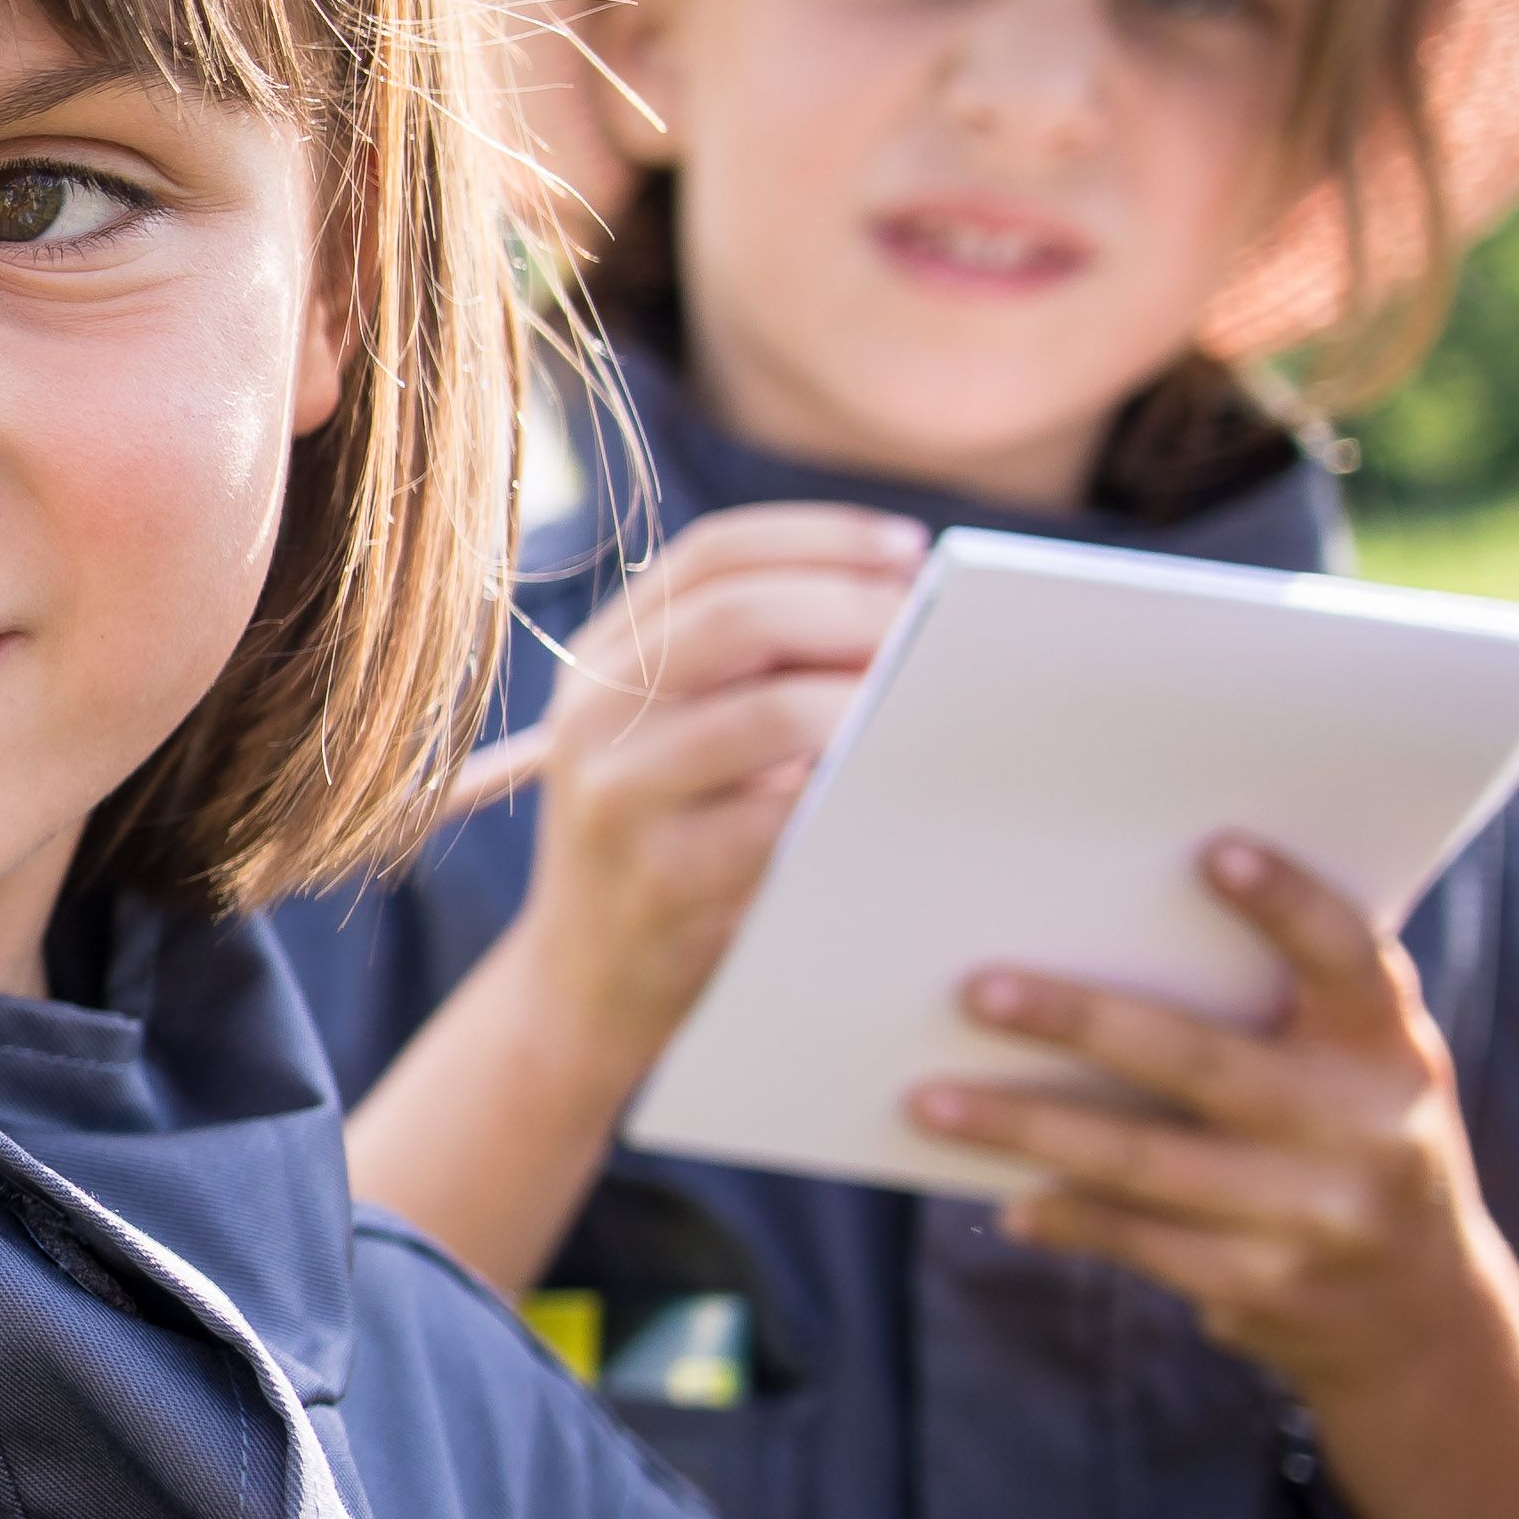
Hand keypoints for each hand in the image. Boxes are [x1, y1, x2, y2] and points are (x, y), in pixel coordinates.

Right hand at [509, 503, 927, 1070]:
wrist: (586, 980)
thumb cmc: (666, 840)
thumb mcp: (667, 734)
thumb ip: (746, 667)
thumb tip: (899, 602)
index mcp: (601, 658)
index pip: (713, 556)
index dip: (821, 537)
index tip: (910, 551)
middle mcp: (592, 714)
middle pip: (739, 616)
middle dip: (856, 612)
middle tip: (931, 633)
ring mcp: (619, 797)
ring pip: (772, 713)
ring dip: (867, 702)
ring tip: (922, 709)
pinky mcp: (662, 879)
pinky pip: (787, 819)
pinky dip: (853, 794)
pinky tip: (893, 791)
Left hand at [910, 835, 1502, 1398]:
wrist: (1423, 1315)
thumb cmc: (1351, 1141)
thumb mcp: (1359, 1071)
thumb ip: (1284, 1010)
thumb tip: (1099, 937)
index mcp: (1391, 1048)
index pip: (1347, 960)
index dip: (1288, 904)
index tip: (1213, 849)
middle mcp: (1366, 1128)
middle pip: (1202, 1061)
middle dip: (1079, 1022)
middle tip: (975, 990)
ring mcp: (1316, 1217)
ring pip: (1144, 1162)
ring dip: (1026, 1130)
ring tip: (930, 1101)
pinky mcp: (1266, 1288)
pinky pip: (1140, 1242)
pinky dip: (1066, 1214)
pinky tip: (1008, 1199)